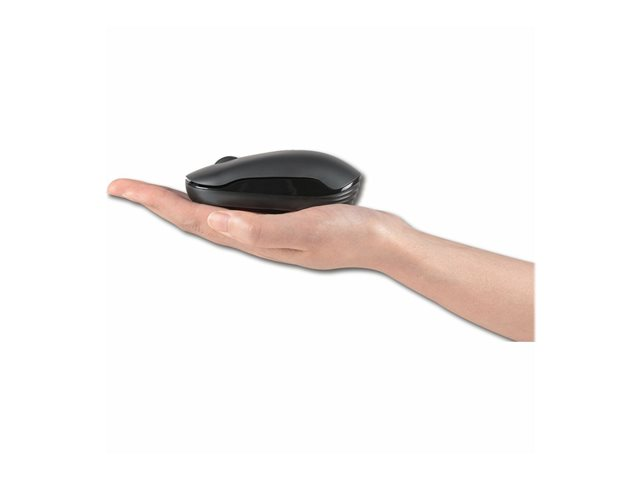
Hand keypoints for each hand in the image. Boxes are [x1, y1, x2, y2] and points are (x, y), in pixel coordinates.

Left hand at [107, 179, 407, 270]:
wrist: (379, 240)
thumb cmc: (349, 236)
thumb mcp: (306, 231)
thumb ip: (261, 230)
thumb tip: (216, 223)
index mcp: (252, 238)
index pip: (191, 218)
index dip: (153, 201)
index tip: (121, 187)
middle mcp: (251, 236)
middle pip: (190, 219)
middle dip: (155, 202)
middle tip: (125, 188)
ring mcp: (263, 231)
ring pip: (207, 217)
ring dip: (176, 204)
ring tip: (154, 194)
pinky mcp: (276, 223)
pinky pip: (230, 213)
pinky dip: (208, 202)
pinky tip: (210, 197)